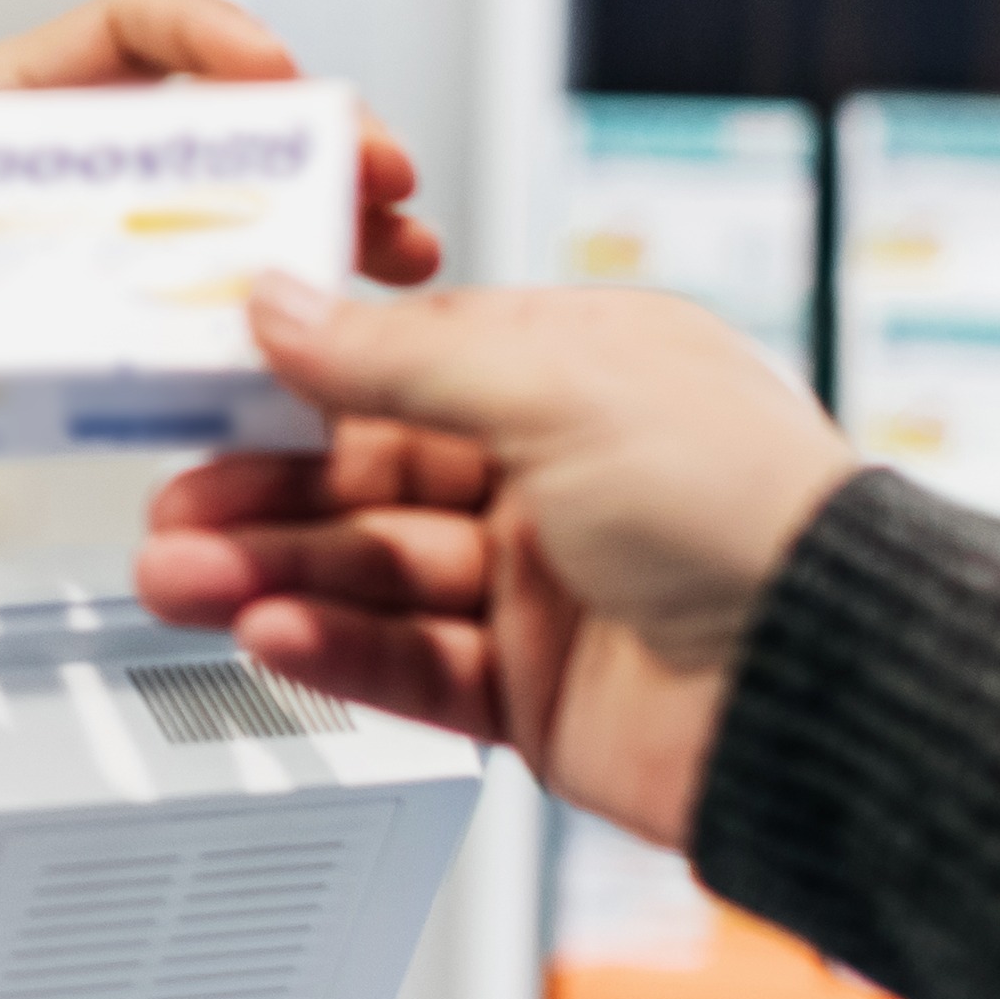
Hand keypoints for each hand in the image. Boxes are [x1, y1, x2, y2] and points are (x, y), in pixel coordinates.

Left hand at [0, 0, 448, 559]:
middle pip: (218, 118)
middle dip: (316, 134)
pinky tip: (347, 336)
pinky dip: (296, 306)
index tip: (269, 71)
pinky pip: (225, 299)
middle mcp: (66, 173)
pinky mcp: (121, 327)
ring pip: (244, 205)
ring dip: (333, 217)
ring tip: (402, 254)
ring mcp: (102, 249)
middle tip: (384, 179)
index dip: (204, 36)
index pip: (121, 34)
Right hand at [132, 282, 858, 848]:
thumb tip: (284, 303)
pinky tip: (267, 631)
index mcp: (582, 375)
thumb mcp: (558, 384)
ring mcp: (546, 591)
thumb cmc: (751, 513)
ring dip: (271, 573)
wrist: (829, 691)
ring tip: (181, 581)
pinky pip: (406, 663)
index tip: (203, 384)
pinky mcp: (535, 696)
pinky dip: (332, 647)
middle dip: (261, 493)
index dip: (300, 378)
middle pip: (370, 478)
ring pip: (372, 573)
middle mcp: (561, 478)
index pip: (403, 366)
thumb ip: (399, 353)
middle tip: (170, 508)